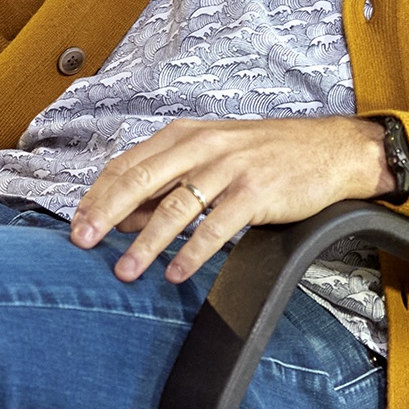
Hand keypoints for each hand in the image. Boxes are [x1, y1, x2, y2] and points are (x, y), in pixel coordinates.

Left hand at [71, 115, 391, 285]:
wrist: (331, 149)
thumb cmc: (268, 155)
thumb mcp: (213, 159)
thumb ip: (169, 185)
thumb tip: (125, 219)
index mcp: (186, 135)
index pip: (128, 164)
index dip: (98, 194)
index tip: (77, 222)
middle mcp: (203, 146)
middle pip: (140, 180)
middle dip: (106, 213)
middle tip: (82, 243)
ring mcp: (230, 168)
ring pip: (175, 207)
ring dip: (146, 243)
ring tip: (125, 271)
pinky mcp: (255, 192)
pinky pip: (216, 227)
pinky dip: (193, 253)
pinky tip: (176, 273)